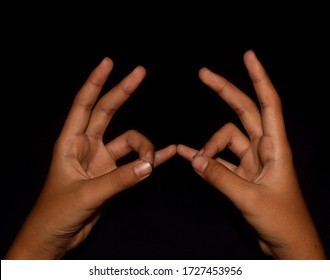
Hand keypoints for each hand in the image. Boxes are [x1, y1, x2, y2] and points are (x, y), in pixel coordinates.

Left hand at [5, 57, 175, 258]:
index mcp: (71, 143)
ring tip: (151, 163)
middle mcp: (87, 147)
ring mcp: (102, 161)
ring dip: (144, 148)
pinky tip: (167, 154)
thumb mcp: (85, 195)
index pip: (84, 105)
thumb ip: (118, 180)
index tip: (109, 62)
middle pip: (108, 112)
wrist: (56, 238)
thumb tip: (149, 165)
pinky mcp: (113, 176)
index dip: (96, 82)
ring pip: (129, 143)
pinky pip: (135, 163)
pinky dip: (151, 158)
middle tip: (141, 72)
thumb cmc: (57, 213)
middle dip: (123, 91)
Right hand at [177, 50, 325, 258]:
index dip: (259, 78)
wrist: (287, 245)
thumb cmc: (281, 220)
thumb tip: (192, 158)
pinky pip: (217, 160)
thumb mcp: (250, 198)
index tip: (248, 56)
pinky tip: (183, 153)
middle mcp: (263, 148)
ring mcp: (250, 161)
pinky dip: (202, 157)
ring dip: (208, 148)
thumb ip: (220, 178)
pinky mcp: (240, 174)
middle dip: (224, 91)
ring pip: (224, 141)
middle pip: (242, 112)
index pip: (268, 104)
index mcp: (274, 147)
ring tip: (196, 163)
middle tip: (203, 74)